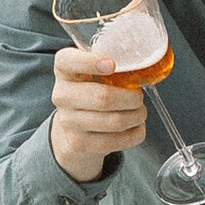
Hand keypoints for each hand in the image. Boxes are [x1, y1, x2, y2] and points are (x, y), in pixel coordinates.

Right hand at [48, 46, 148, 187]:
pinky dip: (135, 133)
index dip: (89, 62)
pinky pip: (118, 140)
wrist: (72, 131)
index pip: (67, 61)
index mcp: (64, 70)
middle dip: (131, 98)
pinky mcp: (80, 143)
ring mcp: (68, 121)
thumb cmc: (90, 95)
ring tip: (139, 112)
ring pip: (115, 121)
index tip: (112, 65)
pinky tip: (134, 127)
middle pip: (103, 97)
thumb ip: (111, 66)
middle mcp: (62, 95)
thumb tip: (142, 69)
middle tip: (139, 97)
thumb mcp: (93, 74)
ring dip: (137, 116)